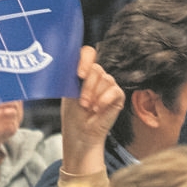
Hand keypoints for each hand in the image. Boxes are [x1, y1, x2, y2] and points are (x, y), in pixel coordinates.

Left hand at [60, 47, 124, 175]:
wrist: (81, 133)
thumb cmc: (73, 115)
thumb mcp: (68, 92)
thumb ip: (72, 76)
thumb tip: (70, 66)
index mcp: (83, 71)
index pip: (88, 53)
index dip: (85, 60)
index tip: (79, 74)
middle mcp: (96, 76)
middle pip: (96, 69)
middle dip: (87, 87)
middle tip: (82, 102)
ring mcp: (108, 85)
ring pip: (106, 79)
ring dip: (95, 95)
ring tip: (88, 107)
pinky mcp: (118, 96)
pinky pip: (114, 90)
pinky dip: (104, 100)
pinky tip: (98, 109)